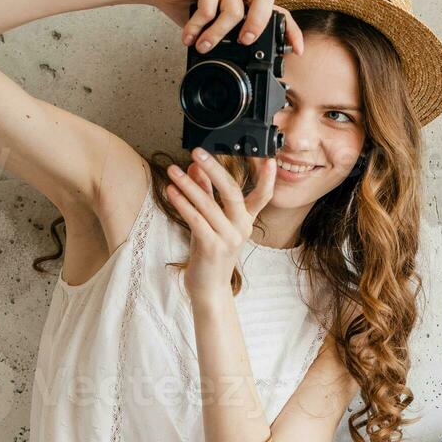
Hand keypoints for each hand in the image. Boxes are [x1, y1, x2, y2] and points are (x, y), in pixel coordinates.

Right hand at [139, 0, 303, 54]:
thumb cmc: (190, 7)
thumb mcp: (214, 28)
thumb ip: (230, 39)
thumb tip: (242, 64)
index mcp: (249, 0)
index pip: (278, 12)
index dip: (290, 31)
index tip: (297, 51)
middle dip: (259, 24)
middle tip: (245, 42)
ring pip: (233, 11)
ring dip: (217, 36)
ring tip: (204, 47)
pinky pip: (208, 8)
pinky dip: (197, 27)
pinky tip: (189, 36)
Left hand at [163, 147, 276, 299]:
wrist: (209, 289)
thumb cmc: (208, 254)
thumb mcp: (208, 220)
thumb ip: (204, 192)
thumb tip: (195, 166)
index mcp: (245, 220)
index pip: (263, 196)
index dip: (268, 178)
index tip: (270, 159)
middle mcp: (241, 228)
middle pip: (232, 192)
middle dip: (214, 169)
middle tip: (198, 152)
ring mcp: (228, 238)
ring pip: (208, 205)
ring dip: (188, 185)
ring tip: (172, 170)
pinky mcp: (212, 247)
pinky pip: (196, 220)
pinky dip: (183, 203)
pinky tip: (171, 191)